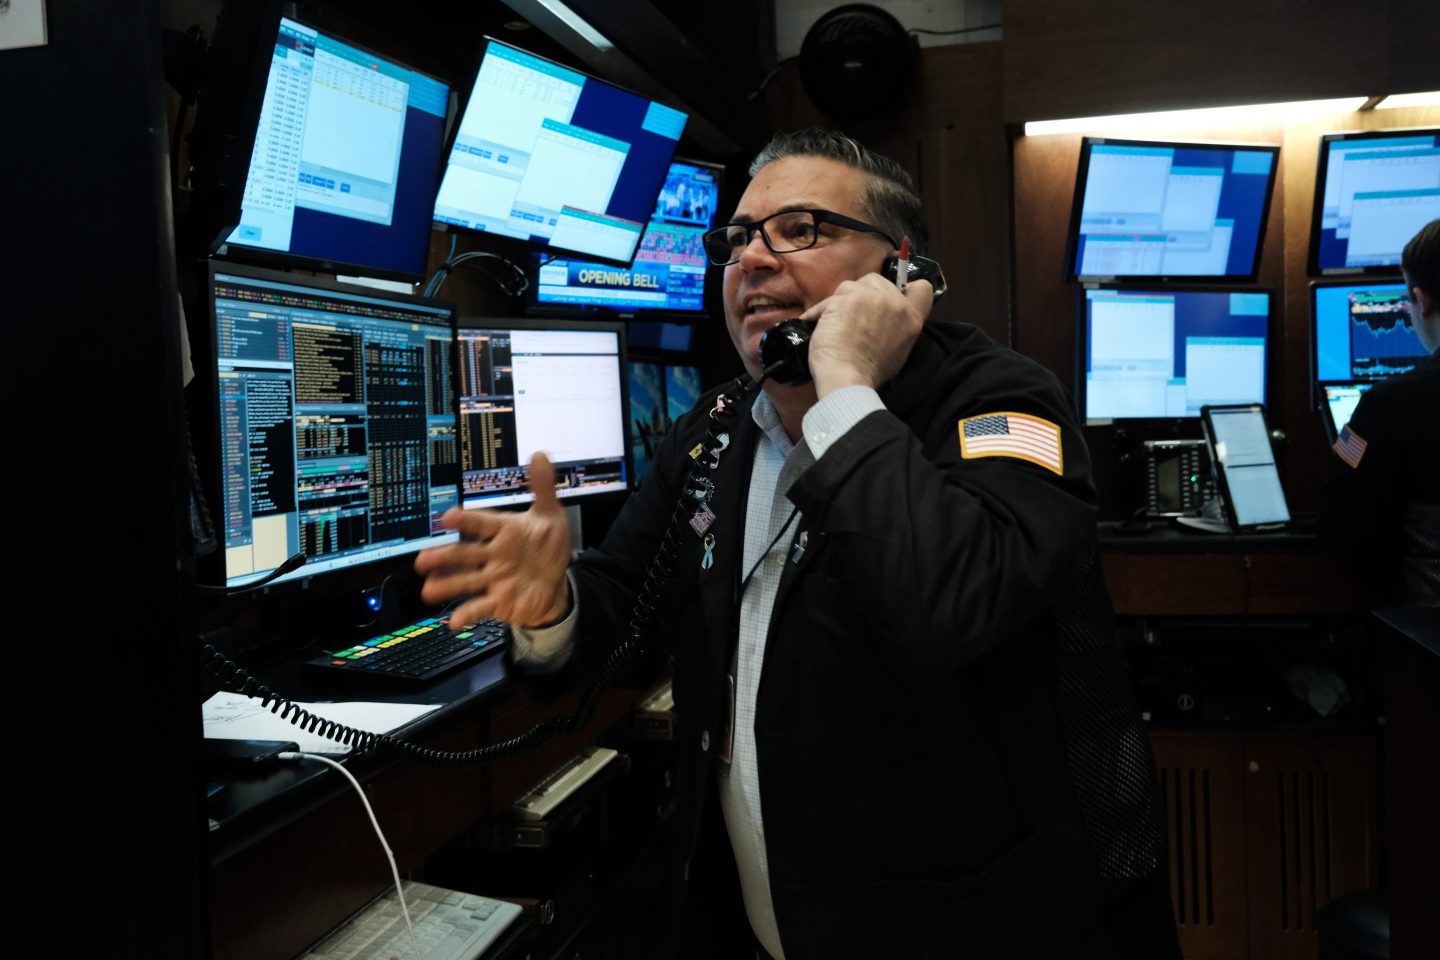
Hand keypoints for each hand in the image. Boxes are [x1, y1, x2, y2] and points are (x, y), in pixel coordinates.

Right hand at [413, 452, 571, 627]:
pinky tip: (452, 621)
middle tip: (422, 558)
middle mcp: (492, 554)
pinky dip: (466, 614)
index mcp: (504, 531)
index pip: (483, 523)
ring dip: (446, 585)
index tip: (448, 516)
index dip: (467, 520)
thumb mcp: (550, 516)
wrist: (555, 583)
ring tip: (428, 590)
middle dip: (443, 556)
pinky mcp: (497, 600)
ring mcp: (492, 578)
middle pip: (464, 553)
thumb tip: (540, 455)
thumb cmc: (546, 547)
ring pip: (465, 581)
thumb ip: (543, 487)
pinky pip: (480, 607)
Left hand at [798, 274, 932, 397]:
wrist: (848, 379)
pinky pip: (830, 299)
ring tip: (833, 325)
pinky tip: (816, 326)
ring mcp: (873, 297)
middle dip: (862, 293)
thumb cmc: (869, 373)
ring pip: (851, 286)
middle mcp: (896, 303)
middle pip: (876, 281)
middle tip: (852, 316)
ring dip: (840, 303)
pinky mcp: (850, 297)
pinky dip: (820, 311)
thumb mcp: (897, 351)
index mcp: (912, 319)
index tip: (887, 297)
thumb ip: (895, 328)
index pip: (922, 288)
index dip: (904, 287)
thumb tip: (881, 321)